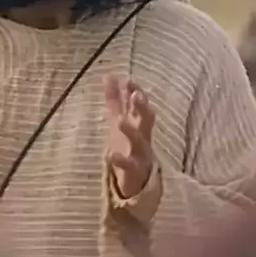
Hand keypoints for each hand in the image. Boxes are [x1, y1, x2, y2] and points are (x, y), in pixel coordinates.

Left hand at [105, 75, 154, 198]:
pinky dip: (120, 160)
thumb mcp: (118, 119)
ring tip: (120, 121)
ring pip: (139, 141)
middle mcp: (143, 136)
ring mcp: (140, 154)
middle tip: (137, 94)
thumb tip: (108, 75)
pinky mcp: (133, 171)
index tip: (128, 81)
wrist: (135, 181)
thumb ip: (114, 99)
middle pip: (146, 119)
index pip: (139, 105)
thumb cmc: (127, 145)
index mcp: (138, 123)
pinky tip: (109, 155)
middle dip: (142, 107)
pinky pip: (128, 165)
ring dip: (131, 131)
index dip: (135, 92)